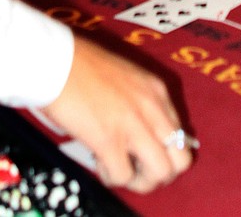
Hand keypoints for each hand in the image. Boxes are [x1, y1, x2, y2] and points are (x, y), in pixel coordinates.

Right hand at [43, 35, 193, 192]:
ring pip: (161, 173)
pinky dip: (112, 177)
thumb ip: (140, 103)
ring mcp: (133, 125)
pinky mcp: (109, 140)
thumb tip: (142, 134)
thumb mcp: (127, 78)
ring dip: (140, 180)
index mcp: (157, 91)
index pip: (183, 136)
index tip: (144, 151)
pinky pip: (124, 176)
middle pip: (181, 160)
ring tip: (119, 166)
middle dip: (160, 172)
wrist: (58, 61)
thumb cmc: (84, 66)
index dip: (164, 152)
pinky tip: (100, 161)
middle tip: (137, 167)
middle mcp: (152, 107)